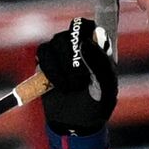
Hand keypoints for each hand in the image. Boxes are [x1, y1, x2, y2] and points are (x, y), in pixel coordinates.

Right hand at [36, 17, 117, 134]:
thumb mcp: (105, 87)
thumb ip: (100, 63)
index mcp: (98, 46)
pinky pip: (42, 54)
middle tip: (81, 80)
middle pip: (70, 33)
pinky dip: (51, 72)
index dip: (84, 33)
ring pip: (55, 42)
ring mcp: (60, 52)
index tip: (85, 50)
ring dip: (62, 68)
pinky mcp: (45, 62)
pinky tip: (59, 86)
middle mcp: (78, 44)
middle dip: (74, 59)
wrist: (76, 123)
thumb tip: (84, 42)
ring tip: (71, 87)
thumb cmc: (97, 103)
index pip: (88, 25)